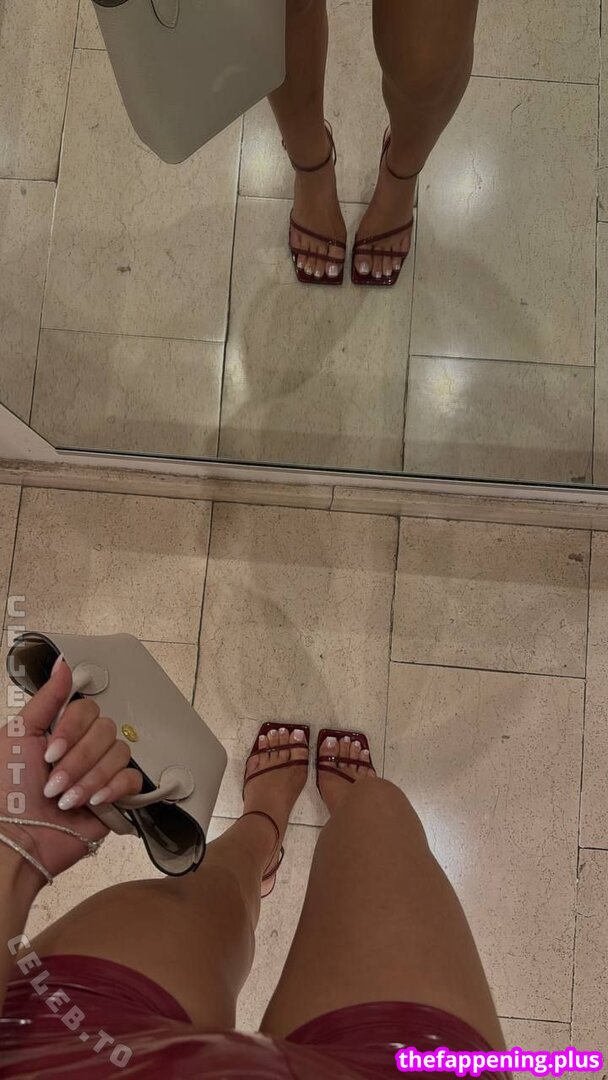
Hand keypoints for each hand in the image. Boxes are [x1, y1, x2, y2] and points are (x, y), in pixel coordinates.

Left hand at [0, 658, 141, 883]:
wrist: (17, 842)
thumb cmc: (6, 794)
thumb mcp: (17, 736)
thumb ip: (46, 699)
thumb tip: (63, 666)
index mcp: (61, 731)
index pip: (88, 709)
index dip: (73, 729)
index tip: (50, 750)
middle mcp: (83, 749)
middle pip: (106, 730)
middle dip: (78, 759)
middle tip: (54, 781)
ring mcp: (100, 773)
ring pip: (119, 753)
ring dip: (89, 778)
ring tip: (66, 798)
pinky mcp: (115, 798)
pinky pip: (132, 779)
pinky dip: (112, 789)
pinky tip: (92, 801)